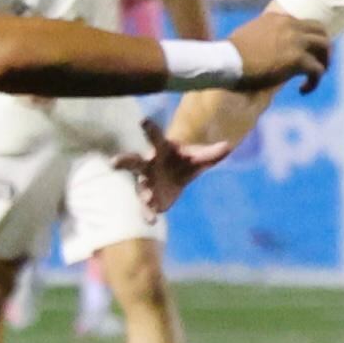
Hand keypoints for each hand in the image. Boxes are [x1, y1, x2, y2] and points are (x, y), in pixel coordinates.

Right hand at [115, 119, 234, 216]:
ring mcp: (145, 182)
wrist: (176, 178)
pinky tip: (151, 221)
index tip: (143, 121)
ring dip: (142, 193)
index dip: (149, 129)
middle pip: (133, 161)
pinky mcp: (148, 199)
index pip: (154, 137)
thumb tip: (228, 146)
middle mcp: (148, 164)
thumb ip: (212, 153)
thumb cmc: (185, 161)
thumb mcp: (199, 158)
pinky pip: (146, 207)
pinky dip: (148, 213)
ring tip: (147, 199)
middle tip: (115, 162)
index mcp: (160, 149)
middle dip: (125, 160)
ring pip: (139, 187)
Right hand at [228, 11, 331, 92]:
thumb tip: (266, 53)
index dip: (309, 39)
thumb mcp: (248, 38)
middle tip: (318, 65)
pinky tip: (303, 90)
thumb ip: (262, 39)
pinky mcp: (298, 59)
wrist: (226, 61)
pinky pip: (318, 70)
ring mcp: (295, 41)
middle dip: (323, 49)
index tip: (307, 53)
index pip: (304, 23)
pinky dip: (314, 82)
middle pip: (321, 31)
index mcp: (277, 18)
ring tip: (313, 78)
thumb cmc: (230, 55)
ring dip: (323, 63)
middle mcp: (290, 25)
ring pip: (325, 47)